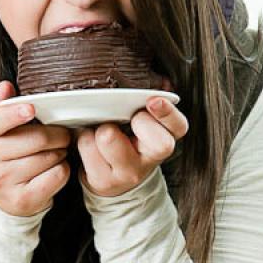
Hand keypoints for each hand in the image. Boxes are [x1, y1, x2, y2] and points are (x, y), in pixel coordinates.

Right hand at [0, 81, 71, 215]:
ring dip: (60, 152)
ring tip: (54, 153)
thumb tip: (5, 86)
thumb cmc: (8, 152)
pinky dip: (63, 170)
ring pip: (49, 157)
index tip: (31, 109)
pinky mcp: (20, 199)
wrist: (5, 195)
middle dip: (57, 134)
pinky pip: (57, 175)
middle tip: (61, 135)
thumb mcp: (0, 127)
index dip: (14, 114)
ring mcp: (2, 180)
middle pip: (36, 138)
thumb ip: (1, 104)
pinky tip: (53, 169)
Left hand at [75, 77, 188, 197]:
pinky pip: (87, 145)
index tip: (153, 101)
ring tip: (102, 130)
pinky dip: (84, 136)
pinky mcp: (104, 181)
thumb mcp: (142, 121)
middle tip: (128, 120)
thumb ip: (147, 102)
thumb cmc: (128, 139)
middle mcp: (151, 159)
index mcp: (165, 137)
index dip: (167, 113)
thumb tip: (159, 81)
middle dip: (136, 121)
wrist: (113, 178)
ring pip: (108, 137)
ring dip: (100, 127)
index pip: (178, 126)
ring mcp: (128, 172)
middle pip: (154, 141)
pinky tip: (91, 141)